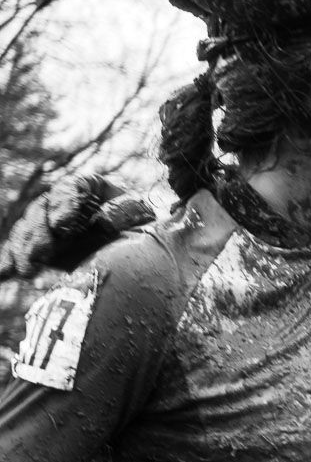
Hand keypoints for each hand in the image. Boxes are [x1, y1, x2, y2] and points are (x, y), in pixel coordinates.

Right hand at [0, 175, 159, 278]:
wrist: (142, 256)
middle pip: (42, 211)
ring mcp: (51, 227)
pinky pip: (22, 251)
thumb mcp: (142, 217)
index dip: (63, 204)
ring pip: (29, 232)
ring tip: (26, 269)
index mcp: (89, 189)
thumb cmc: (145, 230)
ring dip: (24, 250)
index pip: (70, 189)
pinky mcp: (45, 249)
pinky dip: (11, 260)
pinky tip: (5, 272)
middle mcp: (65, 205)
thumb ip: (127, 212)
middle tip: (42, 253)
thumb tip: (103, 222)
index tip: (63, 224)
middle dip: (38, 232)